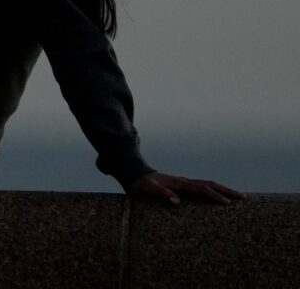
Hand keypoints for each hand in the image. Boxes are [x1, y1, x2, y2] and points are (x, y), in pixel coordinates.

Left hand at [129, 171, 244, 205]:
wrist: (134, 174)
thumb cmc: (141, 184)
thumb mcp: (148, 189)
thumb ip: (160, 193)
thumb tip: (176, 201)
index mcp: (179, 183)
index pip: (201, 189)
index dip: (214, 196)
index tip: (227, 203)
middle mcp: (184, 182)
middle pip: (210, 184)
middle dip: (227, 191)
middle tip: (243, 198)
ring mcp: (184, 183)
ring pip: (207, 184)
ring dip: (222, 190)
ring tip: (237, 197)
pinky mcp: (183, 186)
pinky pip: (202, 188)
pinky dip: (214, 191)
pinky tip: (219, 197)